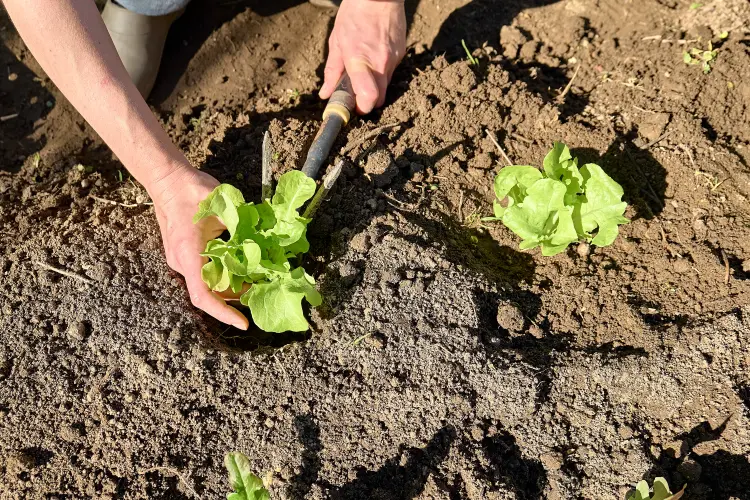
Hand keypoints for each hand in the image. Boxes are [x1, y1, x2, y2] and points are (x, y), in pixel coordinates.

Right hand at [150, 166, 249, 329]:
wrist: (167, 179)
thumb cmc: (190, 189)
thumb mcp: (220, 204)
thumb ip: (239, 223)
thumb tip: (263, 239)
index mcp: (188, 253)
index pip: (203, 295)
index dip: (223, 312)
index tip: (243, 323)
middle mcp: (182, 262)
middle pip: (209, 292)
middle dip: (234, 300)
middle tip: (262, 297)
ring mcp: (181, 259)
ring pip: (207, 283)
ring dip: (230, 286)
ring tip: (257, 284)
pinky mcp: (185, 254)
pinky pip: (205, 272)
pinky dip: (224, 274)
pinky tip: (244, 268)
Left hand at [320, 0, 405, 113]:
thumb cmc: (355, 14)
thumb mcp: (337, 41)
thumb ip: (332, 71)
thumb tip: (326, 93)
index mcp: (360, 61)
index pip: (368, 98)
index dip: (361, 108)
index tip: (353, 107)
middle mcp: (380, 64)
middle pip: (379, 100)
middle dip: (368, 102)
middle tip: (357, 94)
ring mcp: (393, 60)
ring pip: (385, 87)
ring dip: (374, 86)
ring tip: (364, 70)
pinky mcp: (401, 55)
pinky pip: (391, 72)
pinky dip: (382, 72)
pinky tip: (374, 56)